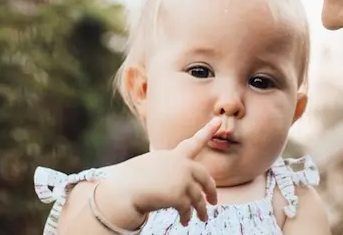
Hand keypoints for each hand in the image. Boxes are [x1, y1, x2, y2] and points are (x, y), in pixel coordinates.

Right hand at [99, 117, 221, 225]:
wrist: (123, 190)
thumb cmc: (132, 179)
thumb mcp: (152, 167)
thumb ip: (169, 170)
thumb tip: (179, 185)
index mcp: (173, 155)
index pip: (194, 142)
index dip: (207, 131)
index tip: (218, 121)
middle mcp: (181, 165)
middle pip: (205, 177)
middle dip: (211, 190)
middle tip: (214, 201)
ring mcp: (182, 179)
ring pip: (198, 197)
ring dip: (202, 210)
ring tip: (203, 218)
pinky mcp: (179, 195)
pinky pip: (187, 208)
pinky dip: (186, 216)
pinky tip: (184, 221)